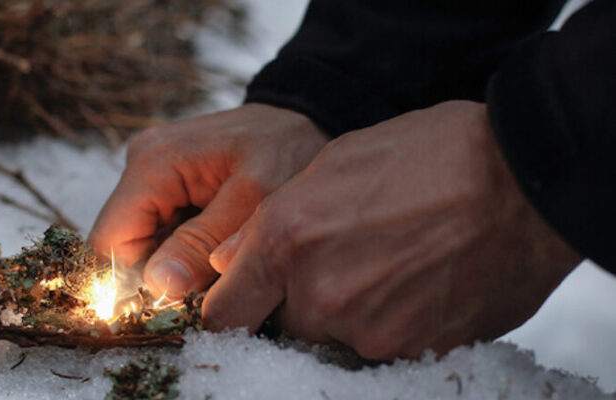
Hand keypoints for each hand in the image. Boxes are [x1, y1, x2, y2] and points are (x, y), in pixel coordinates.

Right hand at [89, 103, 328, 295]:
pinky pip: (160, 231)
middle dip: (161, 274)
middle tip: (212, 282)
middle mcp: (140, 165)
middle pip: (124, 246)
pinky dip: (185, 250)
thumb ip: (203, 243)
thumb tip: (158, 285)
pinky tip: (217, 245)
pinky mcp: (165, 184)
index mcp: (152, 164)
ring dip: (176, 264)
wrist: (304, 120)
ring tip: (221, 260)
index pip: (109, 242)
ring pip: (142, 243)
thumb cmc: (286, 150)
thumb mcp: (254, 200)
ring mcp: (150, 174)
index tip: (178, 301)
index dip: (133, 282)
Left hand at [204, 101, 580, 358]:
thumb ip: (268, 222)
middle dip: (299, 302)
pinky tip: (417, 282)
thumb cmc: (429, 156)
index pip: (224, 315)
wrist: (523, 181)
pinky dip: (391, 322)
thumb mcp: (333, 163)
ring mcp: (368, 330)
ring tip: (390, 264)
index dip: (234, 308)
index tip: (247, 301)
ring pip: (333, 337)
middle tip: (342, 262)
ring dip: (349, 313)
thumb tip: (227, 263)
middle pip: (282, 326)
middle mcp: (318, 294)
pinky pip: (381, 346)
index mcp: (286, 239)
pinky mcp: (413, 350)